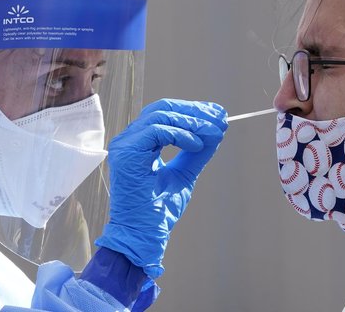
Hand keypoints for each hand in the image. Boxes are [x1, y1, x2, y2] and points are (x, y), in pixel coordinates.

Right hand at [95, 98, 227, 278]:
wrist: (143, 236)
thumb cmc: (158, 210)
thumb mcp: (184, 174)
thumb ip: (197, 152)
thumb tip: (217, 130)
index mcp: (138, 143)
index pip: (165, 113)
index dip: (192, 110)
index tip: (218, 114)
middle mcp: (128, 140)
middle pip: (162, 109)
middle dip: (195, 111)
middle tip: (220, 118)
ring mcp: (124, 146)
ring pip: (160, 116)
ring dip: (192, 122)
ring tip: (213, 132)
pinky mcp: (126, 154)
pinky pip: (157, 131)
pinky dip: (181, 135)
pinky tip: (197, 145)